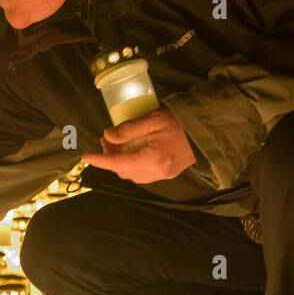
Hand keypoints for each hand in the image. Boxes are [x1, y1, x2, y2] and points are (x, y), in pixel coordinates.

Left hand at [81, 108, 195, 182]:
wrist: (208, 131)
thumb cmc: (181, 122)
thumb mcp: (153, 120)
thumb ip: (129, 129)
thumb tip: (108, 135)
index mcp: (152, 159)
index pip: (118, 163)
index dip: (100, 160)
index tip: (85, 157)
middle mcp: (156, 172)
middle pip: (123, 171)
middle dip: (110, 158)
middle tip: (107, 140)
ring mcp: (163, 175)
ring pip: (132, 175)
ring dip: (121, 163)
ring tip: (118, 144)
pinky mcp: (168, 173)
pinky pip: (143, 174)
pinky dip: (132, 165)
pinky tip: (133, 151)